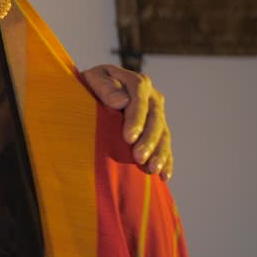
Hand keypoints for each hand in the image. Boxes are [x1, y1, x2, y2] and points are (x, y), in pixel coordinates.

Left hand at [82, 64, 172, 179]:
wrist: (94, 93)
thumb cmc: (89, 86)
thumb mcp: (91, 80)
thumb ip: (104, 87)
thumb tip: (122, 101)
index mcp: (135, 82)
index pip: (139, 98)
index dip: (136, 117)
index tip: (128, 137)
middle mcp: (151, 96)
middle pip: (154, 117)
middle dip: (148, 139)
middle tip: (139, 158)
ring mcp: (156, 113)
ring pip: (163, 133)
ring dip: (159, 152)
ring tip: (152, 169)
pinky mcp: (158, 129)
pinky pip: (165, 145)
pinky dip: (166, 160)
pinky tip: (164, 176)